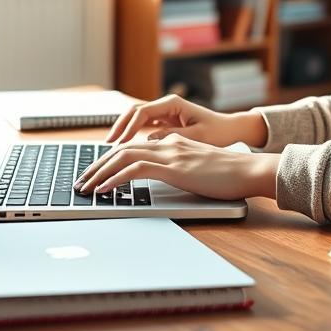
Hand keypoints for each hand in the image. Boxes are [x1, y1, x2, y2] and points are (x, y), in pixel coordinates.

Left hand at [75, 133, 279, 199]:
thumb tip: (161, 176)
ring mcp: (170, 153)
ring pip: (123, 156)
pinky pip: (135, 170)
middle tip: (81, 182)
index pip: (133, 147)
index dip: (110, 159)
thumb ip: (179, 167)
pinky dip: (115, 179)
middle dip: (96, 166)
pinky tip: (104, 189)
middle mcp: (168, 143)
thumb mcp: (198, 168)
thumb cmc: (229, 174)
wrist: (249, 170)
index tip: (96, 173)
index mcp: (173, 142)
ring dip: (99, 172)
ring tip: (85, 187)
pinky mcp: (173, 167)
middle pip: (121, 149)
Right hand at [105, 94, 266, 146]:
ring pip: (136, 119)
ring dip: (123, 131)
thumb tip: (148, 139)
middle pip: (133, 112)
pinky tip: (124, 148)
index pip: (142, 112)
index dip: (127, 127)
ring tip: (111, 148)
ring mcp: (164, 113)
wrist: (232, 129)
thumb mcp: (197, 136)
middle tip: (107, 144)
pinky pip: (142, 126)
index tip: (118, 142)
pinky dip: (132, 135)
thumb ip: (173, 137)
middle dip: (119, 127)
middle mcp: (166, 105)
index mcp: (173, 103)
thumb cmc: (218, 132)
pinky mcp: (165, 122)